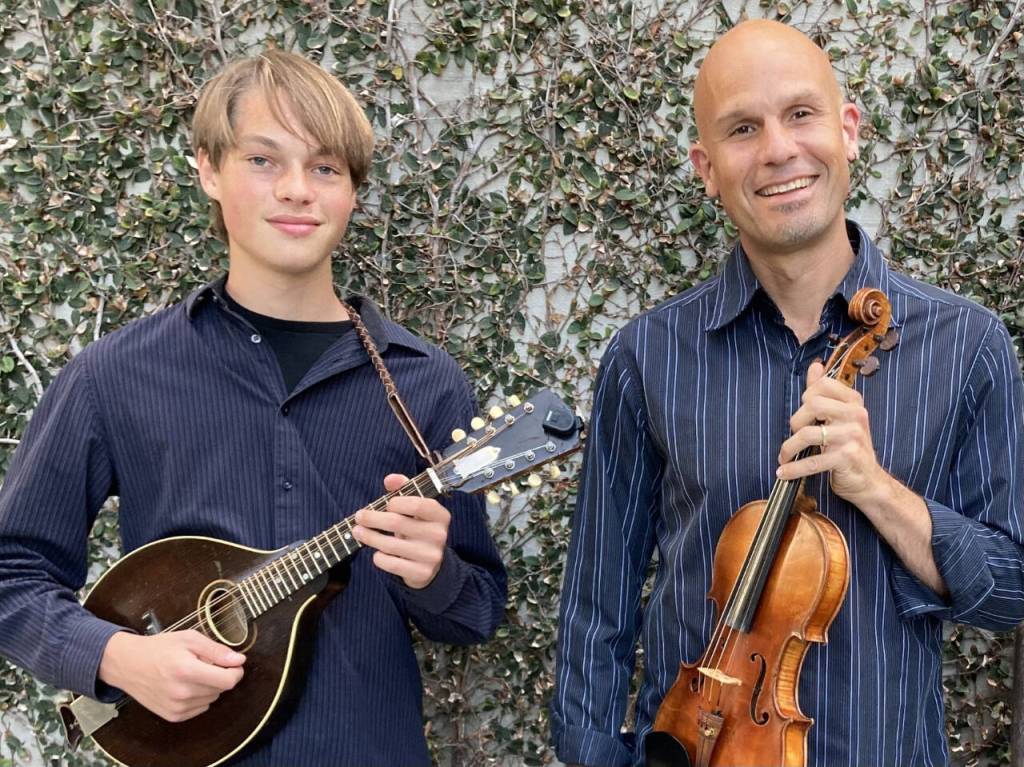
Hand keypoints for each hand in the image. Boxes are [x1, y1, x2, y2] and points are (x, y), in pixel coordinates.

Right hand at [98, 630, 244, 721]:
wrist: (128, 664)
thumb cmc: (159, 648)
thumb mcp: (189, 639)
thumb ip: (217, 650)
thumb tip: (239, 661)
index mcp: (187, 670)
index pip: (228, 681)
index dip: (236, 671)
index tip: (234, 663)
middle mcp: (181, 692)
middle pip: (221, 689)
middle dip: (219, 675)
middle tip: (204, 663)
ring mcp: (176, 707)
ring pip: (212, 698)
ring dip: (208, 686)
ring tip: (191, 673)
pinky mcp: (172, 716)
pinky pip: (200, 708)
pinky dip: (198, 697)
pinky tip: (185, 685)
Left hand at [351, 473, 450, 588]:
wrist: (432, 563)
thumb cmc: (419, 528)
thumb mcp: (416, 508)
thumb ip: (404, 489)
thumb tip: (389, 479)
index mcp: (440, 515)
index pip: (416, 505)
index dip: (396, 502)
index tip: (385, 504)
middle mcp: (439, 535)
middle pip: (397, 523)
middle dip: (373, 518)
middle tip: (359, 516)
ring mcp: (431, 555)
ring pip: (390, 545)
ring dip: (369, 537)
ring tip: (358, 532)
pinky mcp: (422, 572)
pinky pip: (392, 564)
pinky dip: (379, 558)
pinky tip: (376, 553)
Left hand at [776, 360, 885, 505]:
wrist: (869, 480)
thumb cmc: (849, 447)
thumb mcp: (840, 417)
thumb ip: (825, 393)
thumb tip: (815, 366)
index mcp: (853, 402)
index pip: (822, 385)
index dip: (806, 397)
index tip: (804, 413)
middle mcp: (856, 415)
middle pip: (813, 405)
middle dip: (795, 422)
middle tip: (795, 435)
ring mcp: (853, 436)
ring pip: (808, 434)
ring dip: (789, 447)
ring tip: (785, 457)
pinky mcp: (847, 457)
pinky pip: (812, 461)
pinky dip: (793, 468)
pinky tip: (784, 472)